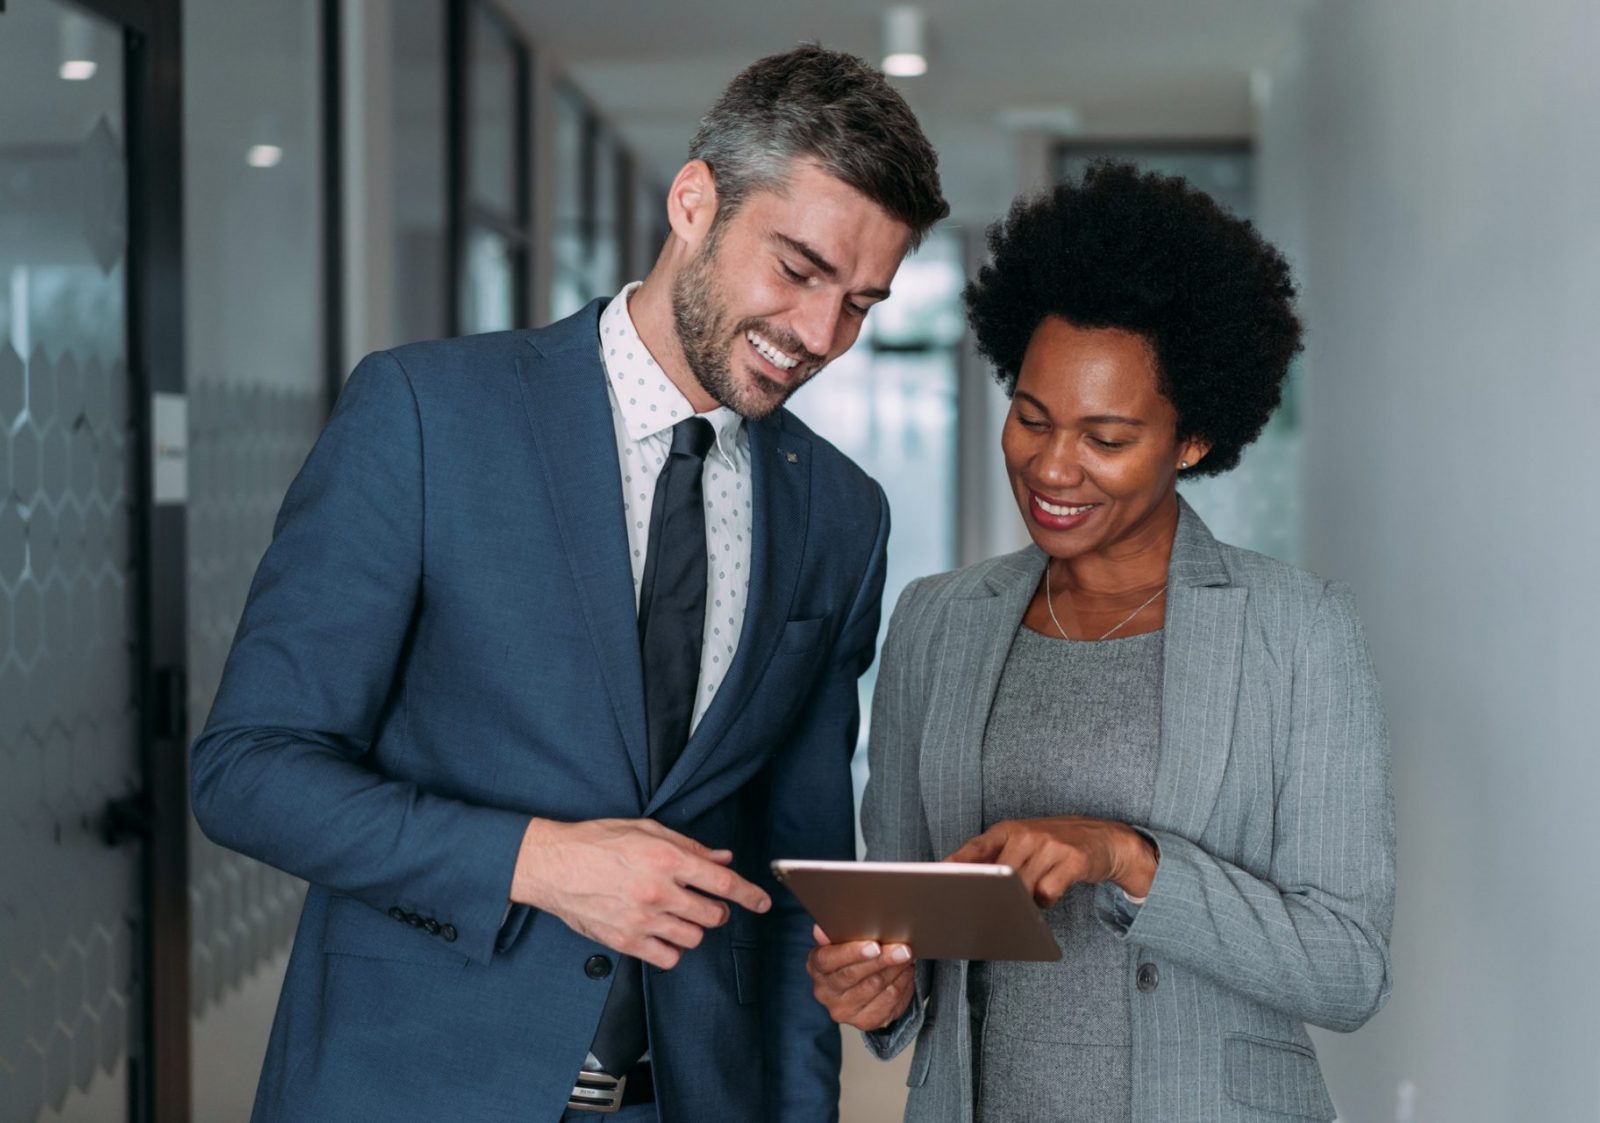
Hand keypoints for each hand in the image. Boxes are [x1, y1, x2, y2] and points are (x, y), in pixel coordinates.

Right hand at [510, 817, 770, 969]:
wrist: (552, 865)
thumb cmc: (597, 841)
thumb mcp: (646, 829)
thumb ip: (689, 845)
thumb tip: (723, 858)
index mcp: (667, 859)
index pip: (724, 883)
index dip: (750, 895)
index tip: (762, 902)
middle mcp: (659, 892)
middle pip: (714, 914)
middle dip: (717, 909)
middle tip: (704, 902)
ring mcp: (642, 920)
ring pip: (694, 938)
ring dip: (694, 927)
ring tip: (677, 915)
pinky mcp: (626, 941)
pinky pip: (668, 958)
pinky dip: (671, 949)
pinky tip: (661, 933)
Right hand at [806, 925, 915, 1029]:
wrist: (853, 989)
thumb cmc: (847, 959)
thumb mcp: (837, 943)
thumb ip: (832, 935)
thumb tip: (821, 930)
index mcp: (816, 968)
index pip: (829, 960)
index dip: (852, 953)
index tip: (874, 946)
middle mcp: (826, 993)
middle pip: (855, 975)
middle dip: (883, 960)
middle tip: (903, 949)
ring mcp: (844, 1010)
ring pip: (876, 987)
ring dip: (896, 970)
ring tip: (908, 956)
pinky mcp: (864, 1022)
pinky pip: (889, 1002)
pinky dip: (902, 984)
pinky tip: (906, 972)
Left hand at [945, 816, 1156, 906]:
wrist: (1106, 838)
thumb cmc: (1054, 844)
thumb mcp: (1023, 841)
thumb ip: (998, 857)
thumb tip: (968, 886)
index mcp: (1009, 829)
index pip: (976, 847)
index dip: (956, 863)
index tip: (939, 877)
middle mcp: (1027, 834)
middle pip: (999, 874)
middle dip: (992, 894)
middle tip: (986, 907)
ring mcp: (1050, 845)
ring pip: (1022, 887)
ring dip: (1023, 900)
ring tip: (1030, 896)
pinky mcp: (1072, 861)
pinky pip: (1047, 893)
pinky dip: (1046, 900)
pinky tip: (1052, 891)